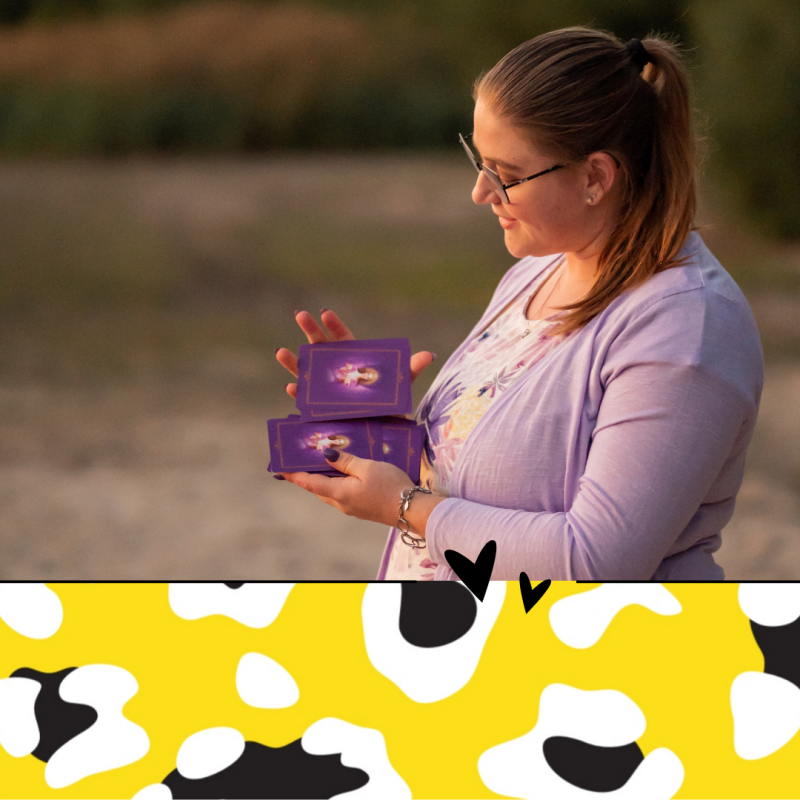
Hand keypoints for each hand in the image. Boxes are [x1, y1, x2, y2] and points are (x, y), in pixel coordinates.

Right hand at [275, 309, 435, 399]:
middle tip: (300, 315)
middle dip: (310, 331)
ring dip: (293, 362)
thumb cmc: (389, 406)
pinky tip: (292, 389)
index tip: (325, 313)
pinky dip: (299, 394)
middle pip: (320, 348)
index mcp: (354, 361)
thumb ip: (410, 371)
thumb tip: (429, 355)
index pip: (343, 339)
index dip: (334, 325)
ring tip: (281, 352)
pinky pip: (306, 400)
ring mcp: (325, 390)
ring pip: (306, 372)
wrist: (381, 434)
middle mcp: (336, 372)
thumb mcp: (400, 388)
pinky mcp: (319, 409)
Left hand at [275, 449, 444, 534]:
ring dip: (322, 477)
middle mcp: (341, 503)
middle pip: (317, 487)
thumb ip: (345, 461)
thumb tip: (325, 454)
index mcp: (338, 493)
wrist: (411, 510)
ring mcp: (351, 507)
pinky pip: (341, 493)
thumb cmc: (390, 486)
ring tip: (318, 462)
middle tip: (298, 459)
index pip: (309, 483)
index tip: (279, 469)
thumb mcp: (367, 467)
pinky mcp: (361, 508)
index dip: (294, 475)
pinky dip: (335, 481)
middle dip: (307, 474)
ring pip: (329, 491)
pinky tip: (342, 471)